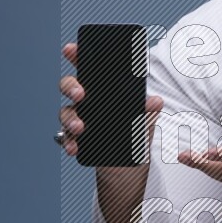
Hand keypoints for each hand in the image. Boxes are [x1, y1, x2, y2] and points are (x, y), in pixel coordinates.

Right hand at [58, 42, 162, 160]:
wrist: (129, 173)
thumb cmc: (135, 140)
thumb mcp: (144, 125)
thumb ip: (147, 112)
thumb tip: (155, 101)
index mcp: (105, 92)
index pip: (89, 69)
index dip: (77, 56)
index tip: (70, 49)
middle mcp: (89, 103)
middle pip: (71, 87)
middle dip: (71, 87)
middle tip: (80, 94)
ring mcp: (80, 121)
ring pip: (66, 112)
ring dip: (70, 118)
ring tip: (79, 128)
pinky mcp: (77, 141)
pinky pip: (67, 138)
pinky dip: (69, 142)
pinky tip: (74, 147)